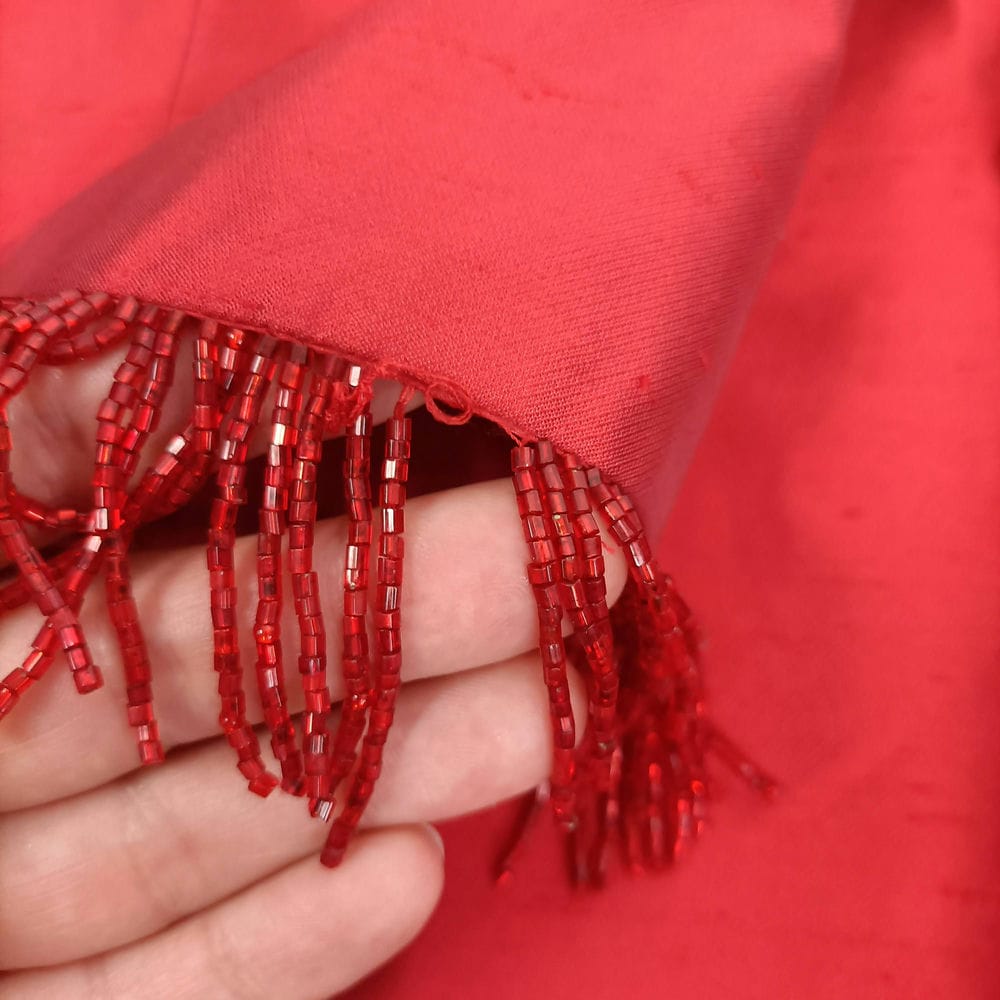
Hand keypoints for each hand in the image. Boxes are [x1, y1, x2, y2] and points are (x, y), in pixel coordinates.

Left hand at [0, 344, 625, 996]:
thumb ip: (45, 422)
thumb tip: (207, 354)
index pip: (156, 545)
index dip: (310, 506)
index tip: (462, 440)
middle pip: (208, 684)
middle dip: (395, 634)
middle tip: (564, 579)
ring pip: (189, 833)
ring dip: (371, 782)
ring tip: (534, 722)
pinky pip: (128, 994)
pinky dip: (260, 951)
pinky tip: (402, 876)